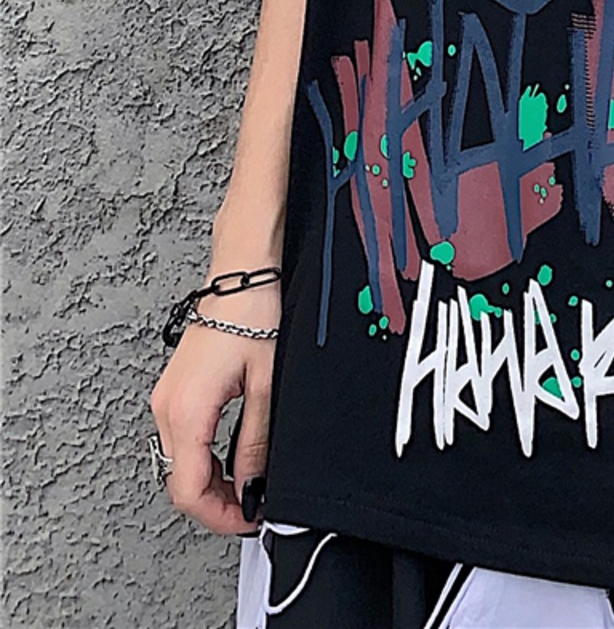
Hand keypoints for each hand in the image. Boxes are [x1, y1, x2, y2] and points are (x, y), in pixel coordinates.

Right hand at [149, 271, 278, 535]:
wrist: (243, 274)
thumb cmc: (254, 314)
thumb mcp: (266, 385)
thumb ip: (257, 441)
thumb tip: (255, 485)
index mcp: (187, 411)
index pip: (188, 490)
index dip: (219, 515)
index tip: (248, 521)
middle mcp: (167, 407)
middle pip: (180, 481)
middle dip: (216, 503)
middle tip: (253, 507)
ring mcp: (167, 398)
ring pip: (179, 461)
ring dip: (210, 481)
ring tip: (248, 484)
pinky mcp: (176, 389)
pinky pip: (183, 438)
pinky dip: (205, 457)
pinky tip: (231, 458)